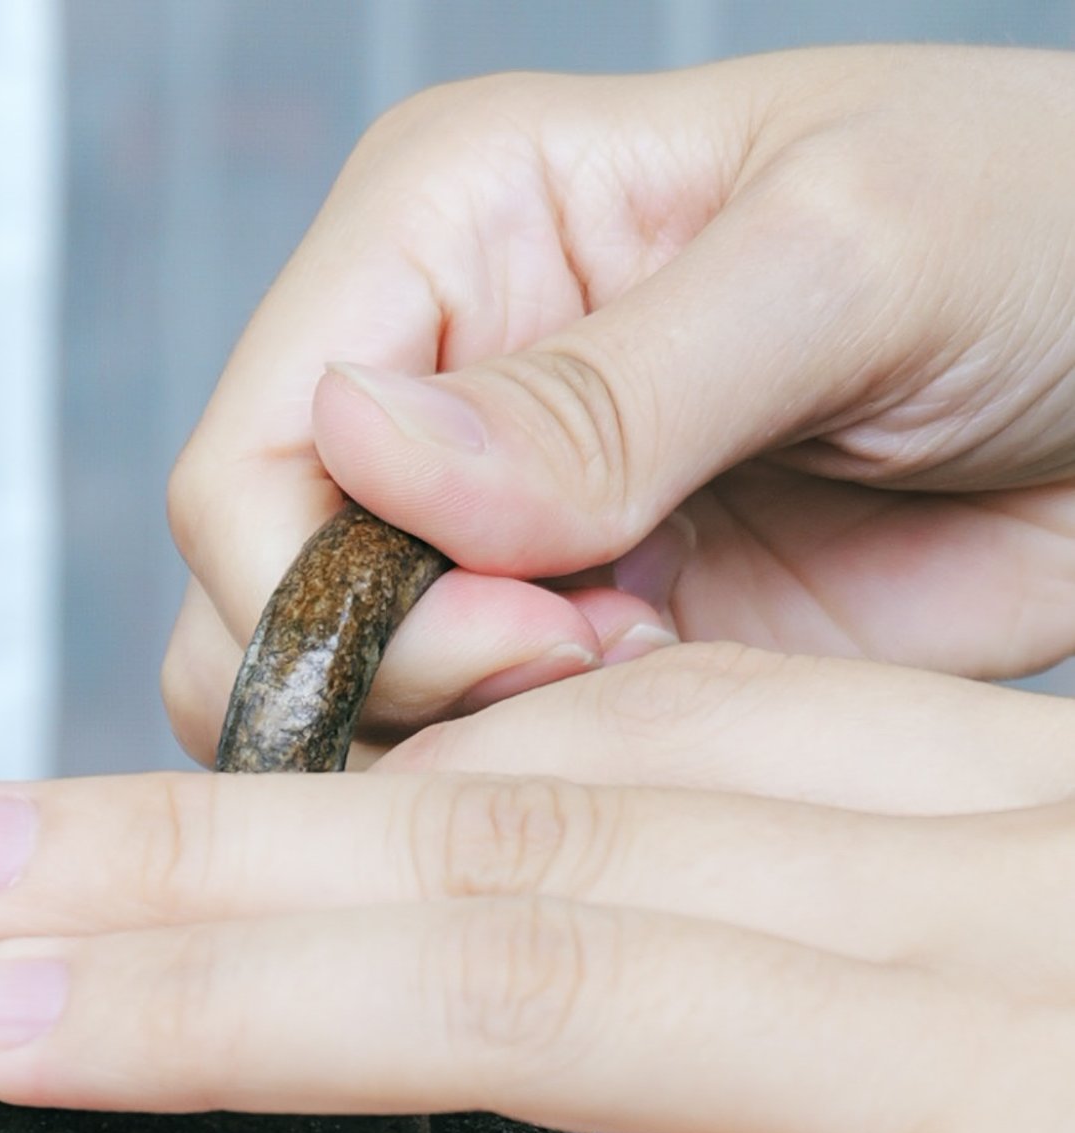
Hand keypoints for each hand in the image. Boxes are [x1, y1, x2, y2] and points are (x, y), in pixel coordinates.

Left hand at [0, 649, 1074, 1132]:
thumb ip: (918, 967)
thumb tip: (698, 1015)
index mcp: (1022, 807)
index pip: (643, 735)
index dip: (356, 765)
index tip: (146, 813)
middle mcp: (985, 897)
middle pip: (519, 823)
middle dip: (189, 847)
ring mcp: (986, 1079)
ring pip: (528, 984)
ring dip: (219, 998)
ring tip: (0, 1023)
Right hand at [162, 46, 1074, 750]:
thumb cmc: (1054, 231)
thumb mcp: (848, 256)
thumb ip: (607, 382)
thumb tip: (369, 456)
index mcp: (451, 230)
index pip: (245, 463)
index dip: (334, 591)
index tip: (533, 623)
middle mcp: (439, 388)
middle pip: (254, 614)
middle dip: (396, 687)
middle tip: (598, 664)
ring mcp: (499, 542)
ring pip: (335, 722)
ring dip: (469, 754)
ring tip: (653, 678)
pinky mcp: (579, 667)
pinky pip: (465, 785)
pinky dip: (540, 796)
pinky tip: (679, 721)